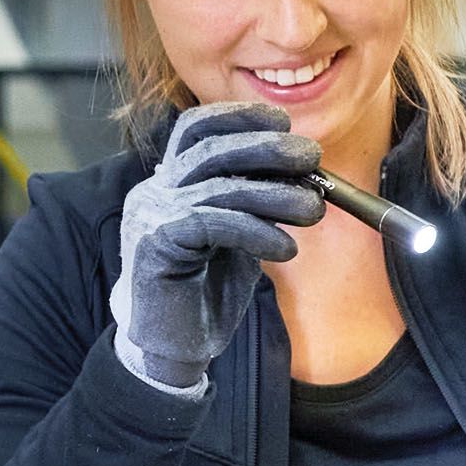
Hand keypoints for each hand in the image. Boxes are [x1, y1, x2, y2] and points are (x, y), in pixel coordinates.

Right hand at [111, 101, 323, 394]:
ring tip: (314, 209)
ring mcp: (151, 215)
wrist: (174, 348)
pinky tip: (285, 248)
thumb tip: (304, 174)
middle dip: (266, 148)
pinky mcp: (155, 244)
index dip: (239, 117)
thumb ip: (255, 203)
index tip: (285, 123)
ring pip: (219, 186)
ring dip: (275, 194)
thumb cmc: (206, 292)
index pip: (197, 128)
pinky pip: (213, 223)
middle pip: (211, 149)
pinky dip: (257, 231)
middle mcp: (155, 190)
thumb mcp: (238, 237)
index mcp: (171, 181)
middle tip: (311, 157)